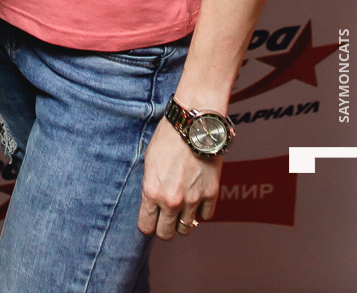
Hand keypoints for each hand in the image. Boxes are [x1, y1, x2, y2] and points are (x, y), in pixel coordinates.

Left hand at [138, 118, 220, 239]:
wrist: (194, 124)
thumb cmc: (168, 137)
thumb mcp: (149, 161)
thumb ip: (150, 185)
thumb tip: (152, 201)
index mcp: (152, 192)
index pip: (146, 226)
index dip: (147, 224)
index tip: (150, 220)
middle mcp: (171, 201)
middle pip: (166, 233)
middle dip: (164, 227)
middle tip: (165, 218)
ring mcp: (192, 200)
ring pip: (186, 229)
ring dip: (182, 221)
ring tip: (181, 208)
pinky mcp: (210, 194)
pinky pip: (205, 216)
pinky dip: (201, 210)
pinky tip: (196, 198)